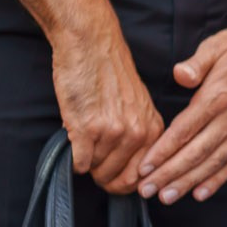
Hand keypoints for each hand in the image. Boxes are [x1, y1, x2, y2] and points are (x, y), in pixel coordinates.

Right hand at [52, 18, 164, 192]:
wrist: (90, 43)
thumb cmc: (109, 74)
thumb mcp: (138, 106)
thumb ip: (138, 135)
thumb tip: (130, 169)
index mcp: (152, 129)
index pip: (142, 177)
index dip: (124, 183)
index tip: (112, 178)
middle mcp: (136, 133)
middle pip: (119, 178)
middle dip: (104, 177)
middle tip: (95, 165)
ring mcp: (112, 131)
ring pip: (97, 170)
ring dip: (88, 164)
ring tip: (85, 144)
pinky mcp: (86, 128)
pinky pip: (79, 161)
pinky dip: (74, 159)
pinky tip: (74, 143)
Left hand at [136, 22, 226, 202]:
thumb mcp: (216, 46)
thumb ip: (196, 64)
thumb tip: (180, 75)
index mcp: (217, 97)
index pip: (184, 131)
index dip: (162, 152)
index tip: (144, 168)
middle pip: (195, 153)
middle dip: (168, 174)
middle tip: (146, 190)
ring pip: (212, 163)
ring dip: (188, 182)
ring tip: (167, 197)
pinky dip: (216, 180)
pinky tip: (200, 193)